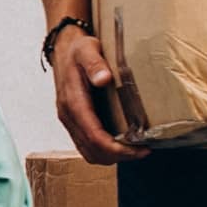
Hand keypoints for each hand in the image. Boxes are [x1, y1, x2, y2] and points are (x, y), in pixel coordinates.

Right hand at [52, 30, 143, 162]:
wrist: (63, 49)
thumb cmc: (78, 50)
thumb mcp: (87, 50)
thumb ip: (94, 64)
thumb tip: (103, 79)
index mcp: (73, 102)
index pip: (94, 136)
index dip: (118, 148)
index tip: (140, 149)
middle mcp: (69, 116)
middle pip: (92, 150)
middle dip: (118, 156)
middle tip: (143, 151)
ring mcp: (70, 121)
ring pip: (89, 152)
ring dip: (111, 157)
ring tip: (135, 150)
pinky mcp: (74, 122)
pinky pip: (87, 146)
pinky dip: (104, 151)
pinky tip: (122, 144)